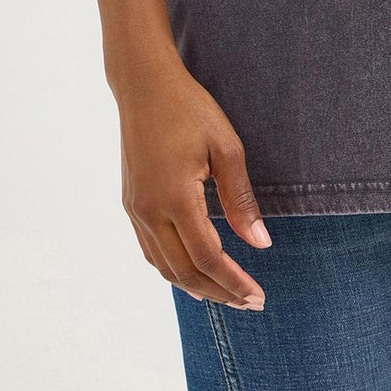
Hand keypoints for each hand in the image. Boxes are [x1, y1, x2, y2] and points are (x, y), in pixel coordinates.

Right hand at [115, 54, 271, 309]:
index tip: (258, 297)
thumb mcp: (225, 147)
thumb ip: (241, 199)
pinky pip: (151, 252)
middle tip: (250, 303)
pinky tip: (193, 270)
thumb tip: (260, 244)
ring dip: (196, 287)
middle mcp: (150, 212)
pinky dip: (174, 270)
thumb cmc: (189, 109)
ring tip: (226, 294)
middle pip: (185, 272)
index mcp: (176, 198)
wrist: (143, 86)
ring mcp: (136, 211)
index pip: (209, 257)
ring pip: (165, 268)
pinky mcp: (131, 205)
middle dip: (219, 293)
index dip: (235, 282)